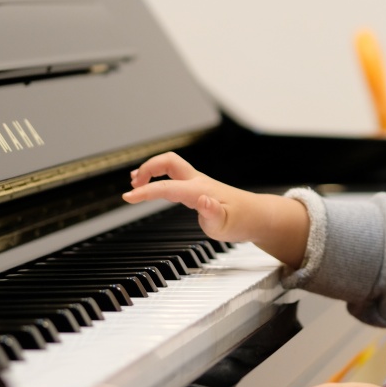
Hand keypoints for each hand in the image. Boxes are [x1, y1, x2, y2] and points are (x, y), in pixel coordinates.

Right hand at [122, 152, 309, 267]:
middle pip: (169, 161)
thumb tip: (203, 200)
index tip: (129, 197)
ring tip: (134, 182)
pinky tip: (152, 186)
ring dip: (151, 169)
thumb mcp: (227, 225)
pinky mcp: (198, 187)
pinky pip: (174, 175)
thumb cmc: (242, 221)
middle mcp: (198, 182)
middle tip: (133, 184)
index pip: (167, 187)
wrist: (257, 216)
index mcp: (201, 191)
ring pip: (171, 165)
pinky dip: (158, 176)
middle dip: (147, 168)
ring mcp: (198, 182)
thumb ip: (213, 213)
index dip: (146, 192)